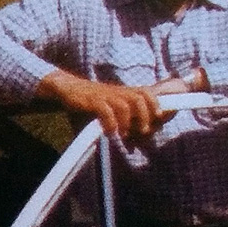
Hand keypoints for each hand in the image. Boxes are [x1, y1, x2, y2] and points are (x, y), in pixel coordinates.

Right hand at [38, 71, 175, 139]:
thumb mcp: (110, 106)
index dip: (155, 104)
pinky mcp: (92, 101)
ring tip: (125, 134)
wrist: (69, 88)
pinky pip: (105, 110)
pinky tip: (109, 133)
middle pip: (140, 98)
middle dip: (145, 115)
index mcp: (124, 92)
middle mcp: (117, 92)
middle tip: (143, 131)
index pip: (146, 92)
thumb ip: (123, 117)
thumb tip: (135, 138)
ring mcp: (105, 95)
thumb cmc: (92, 102)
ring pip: (124, 104)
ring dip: (128, 122)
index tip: (158, 118)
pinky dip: (110, 123)